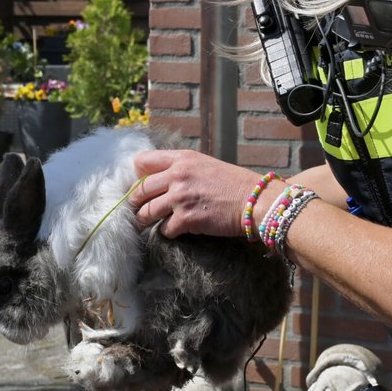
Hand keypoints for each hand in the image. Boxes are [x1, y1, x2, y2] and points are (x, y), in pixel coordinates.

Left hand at [130, 148, 258, 239]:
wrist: (255, 200)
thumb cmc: (232, 183)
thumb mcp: (203, 165)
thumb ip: (179, 169)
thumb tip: (155, 180)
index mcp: (181, 159)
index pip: (141, 162)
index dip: (136, 176)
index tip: (138, 186)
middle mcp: (177, 175)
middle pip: (138, 191)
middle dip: (136, 204)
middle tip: (139, 211)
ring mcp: (180, 198)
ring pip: (146, 213)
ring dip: (147, 221)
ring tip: (150, 224)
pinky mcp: (186, 219)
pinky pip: (164, 229)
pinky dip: (168, 232)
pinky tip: (177, 229)